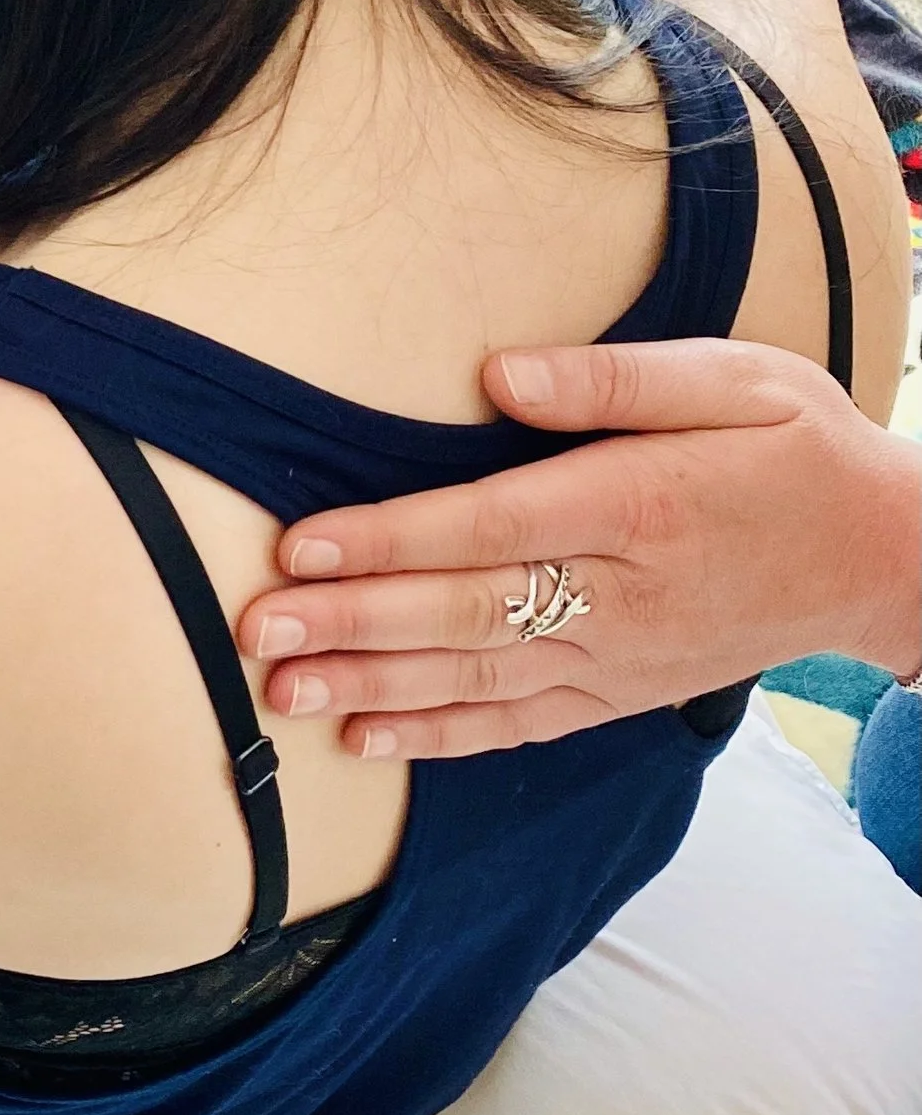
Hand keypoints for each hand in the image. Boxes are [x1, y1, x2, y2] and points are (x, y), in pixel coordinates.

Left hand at [239, 339, 921, 758]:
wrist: (888, 560)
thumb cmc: (800, 451)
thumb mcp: (734, 379)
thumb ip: (612, 380)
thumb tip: (498, 376)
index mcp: (635, 505)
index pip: (486, 527)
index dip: (386, 540)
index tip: (298, 547)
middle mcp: (619, 594)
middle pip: (464, 612)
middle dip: (352, 624)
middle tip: (256, 631)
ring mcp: (619, 658)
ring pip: (478, 679)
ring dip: (374, 688)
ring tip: (283, 692)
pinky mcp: (622, 695)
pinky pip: (520, 723)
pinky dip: (441, 737)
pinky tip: (369, 738)